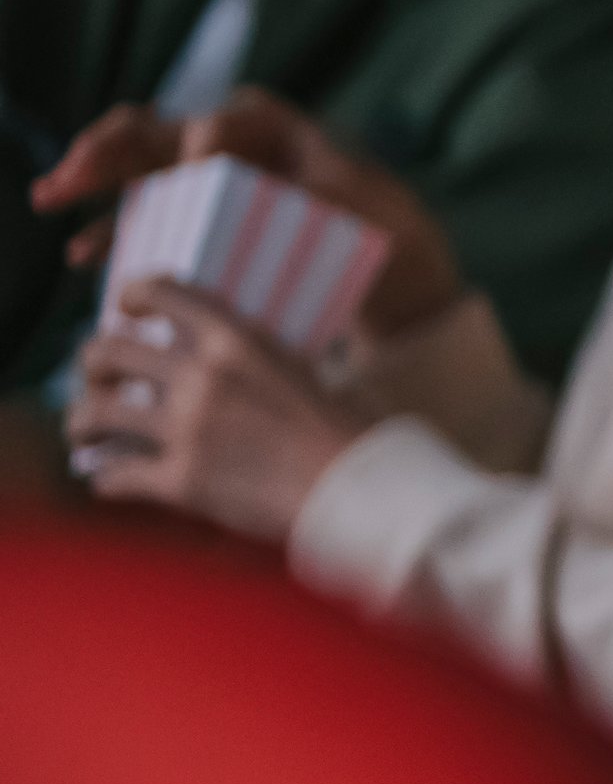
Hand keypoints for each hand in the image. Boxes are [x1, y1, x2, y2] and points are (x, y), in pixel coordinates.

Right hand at [33, 90, 461, 338]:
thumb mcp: (368, 211)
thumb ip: (324, 193)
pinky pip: (148, 216)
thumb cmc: (386, 236)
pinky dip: (115, 230)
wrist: (397, 274)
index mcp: (280, 131)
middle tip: (72, 175)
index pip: (228, 121)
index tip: (198, 170)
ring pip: (142, 168)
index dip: (206, 141)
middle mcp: (237, 146)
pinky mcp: (200, 217)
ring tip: (53, 196)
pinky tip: (82, 254)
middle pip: (163, 133)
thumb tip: (292, 195)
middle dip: (113, 148)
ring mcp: (212, 180)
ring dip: (95, 179)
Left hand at [66, 278, 377, 540]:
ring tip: (86, 431)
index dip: (131, 296)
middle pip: (106, 351)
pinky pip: (113, 477)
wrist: (361, 491)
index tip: (126, 310)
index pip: (160, 292)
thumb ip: (259, 355)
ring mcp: (187, 429)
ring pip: (93, 413)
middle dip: (92, 366)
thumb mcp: (304, 369)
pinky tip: (112, 481)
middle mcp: (203, 376)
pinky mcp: (181, 481)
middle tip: (101, 382)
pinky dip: (107, 480)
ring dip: (81, 422)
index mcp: (238, 339)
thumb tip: (231, 351)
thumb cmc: (347, 429)